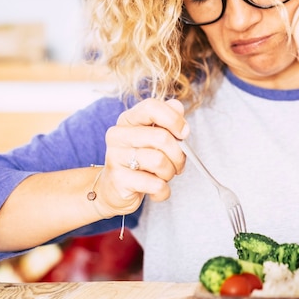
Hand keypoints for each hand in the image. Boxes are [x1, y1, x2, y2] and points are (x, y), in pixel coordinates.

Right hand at [96, 98, 189, 215]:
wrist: (114, 190)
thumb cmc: (140, 161)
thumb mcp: (153, 137)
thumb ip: (167, 120)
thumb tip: (178, 107)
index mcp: (128, 120)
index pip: (152, 107)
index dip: (174, 119)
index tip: (184, 133)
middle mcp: (118, 135)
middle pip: (162, 138)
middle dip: (178, 155)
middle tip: (177, 164)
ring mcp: (115, 157)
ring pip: (160, 161)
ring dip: (170, 173)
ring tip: (163, 176)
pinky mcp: (119, 180)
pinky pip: (155, 184)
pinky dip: (163, 191)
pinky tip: (157, 190)